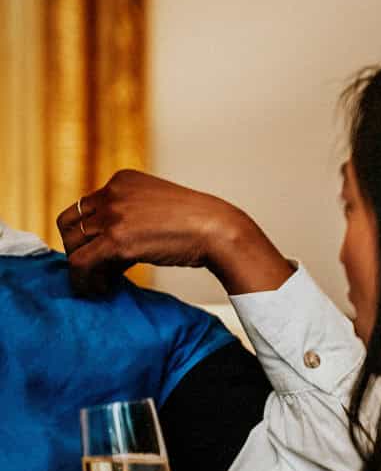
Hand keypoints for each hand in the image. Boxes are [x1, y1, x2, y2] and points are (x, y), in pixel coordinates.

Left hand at [56, 169, 290, 296]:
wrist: (221, 231)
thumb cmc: (200, 225)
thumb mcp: (160, 206)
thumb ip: (134, 214)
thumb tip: (112, 247)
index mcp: (122, 180)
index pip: (85, 207)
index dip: (90, 234)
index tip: (104, 254)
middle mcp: (112, 192)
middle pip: (70, 223)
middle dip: (79, 249)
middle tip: (97, 270)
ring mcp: (113, 215)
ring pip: (73, 244)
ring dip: (82, 268)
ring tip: (100, 283)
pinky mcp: (116, 240)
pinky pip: (80, 263)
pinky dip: (82, 280)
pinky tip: (99, 290)